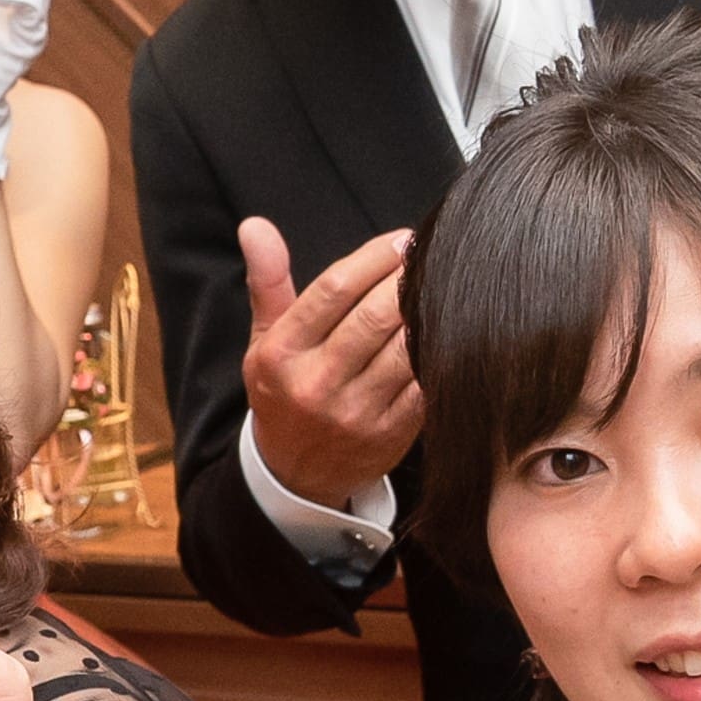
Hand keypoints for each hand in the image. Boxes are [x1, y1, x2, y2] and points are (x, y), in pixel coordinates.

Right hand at [240, 217, 419, 506]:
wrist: (295, 474)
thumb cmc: (283, 391)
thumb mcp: (264, 340)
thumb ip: (267, 281)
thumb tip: (256, 226)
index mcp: (281, 355)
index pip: (333, 291)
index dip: (374, 258)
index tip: (401, 240)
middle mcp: (316, 385)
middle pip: (376, 316)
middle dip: (408, 279)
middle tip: (428, 257)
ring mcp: (355, 413)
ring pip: (406, 348)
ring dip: (428, 312)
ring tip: (440, 287)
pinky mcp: (390, 434)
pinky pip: (424, 382)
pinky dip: (437, 351)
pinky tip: (445, 329)